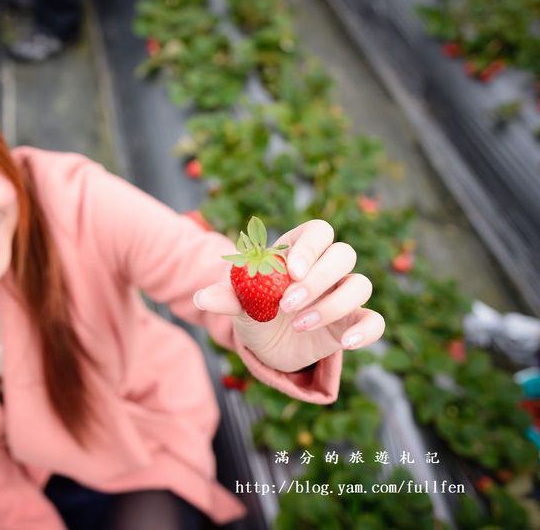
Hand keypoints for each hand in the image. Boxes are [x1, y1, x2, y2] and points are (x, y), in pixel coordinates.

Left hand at [193, 219, 384, 372]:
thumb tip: (200, 299)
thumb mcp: (238, 304)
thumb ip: (224, 298)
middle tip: (286, 304)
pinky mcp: (353, 323)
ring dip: (333, 305)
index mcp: (300, 251)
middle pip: (343, 254)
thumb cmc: (254, 311)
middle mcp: (327, 268)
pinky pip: (375, 321)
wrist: (267, 345)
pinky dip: (366, 330)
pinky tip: (345, 343)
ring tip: (298, 324)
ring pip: (360, 285)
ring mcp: (343, 294)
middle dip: (318, 278)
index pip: (318, 231)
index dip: (310, 247)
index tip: (290, 270)